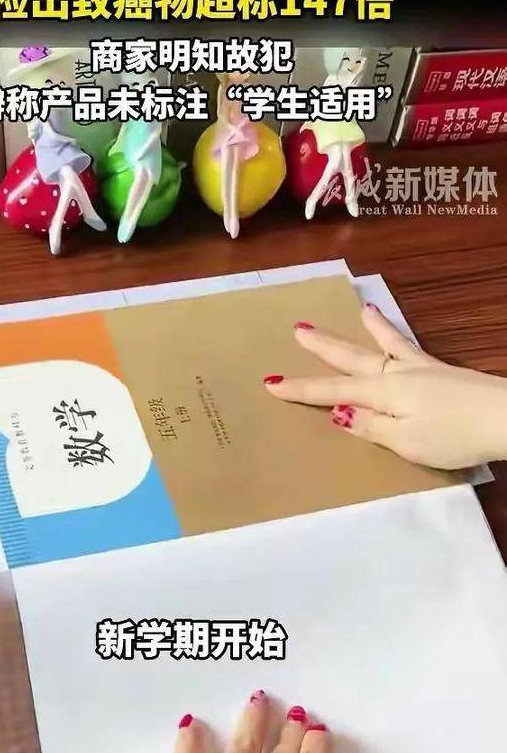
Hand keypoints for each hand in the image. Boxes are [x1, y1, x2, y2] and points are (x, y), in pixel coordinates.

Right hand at [264, 303, 506, 470]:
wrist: (505, 416)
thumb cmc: (454, 436)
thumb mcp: (406, 441)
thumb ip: (371, 426)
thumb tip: (337, 412)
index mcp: (384, 393)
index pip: (332, 391)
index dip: (301, 389)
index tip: (270, 384)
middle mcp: (398, 374)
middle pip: (353, 360)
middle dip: (324, 347)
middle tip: (298, 328)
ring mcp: (422, 369)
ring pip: (384, 346)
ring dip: (366, 330)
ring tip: (358, 311)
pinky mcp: (442, 371)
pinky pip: (409, 346)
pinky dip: (396, 335)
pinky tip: (397, 334)